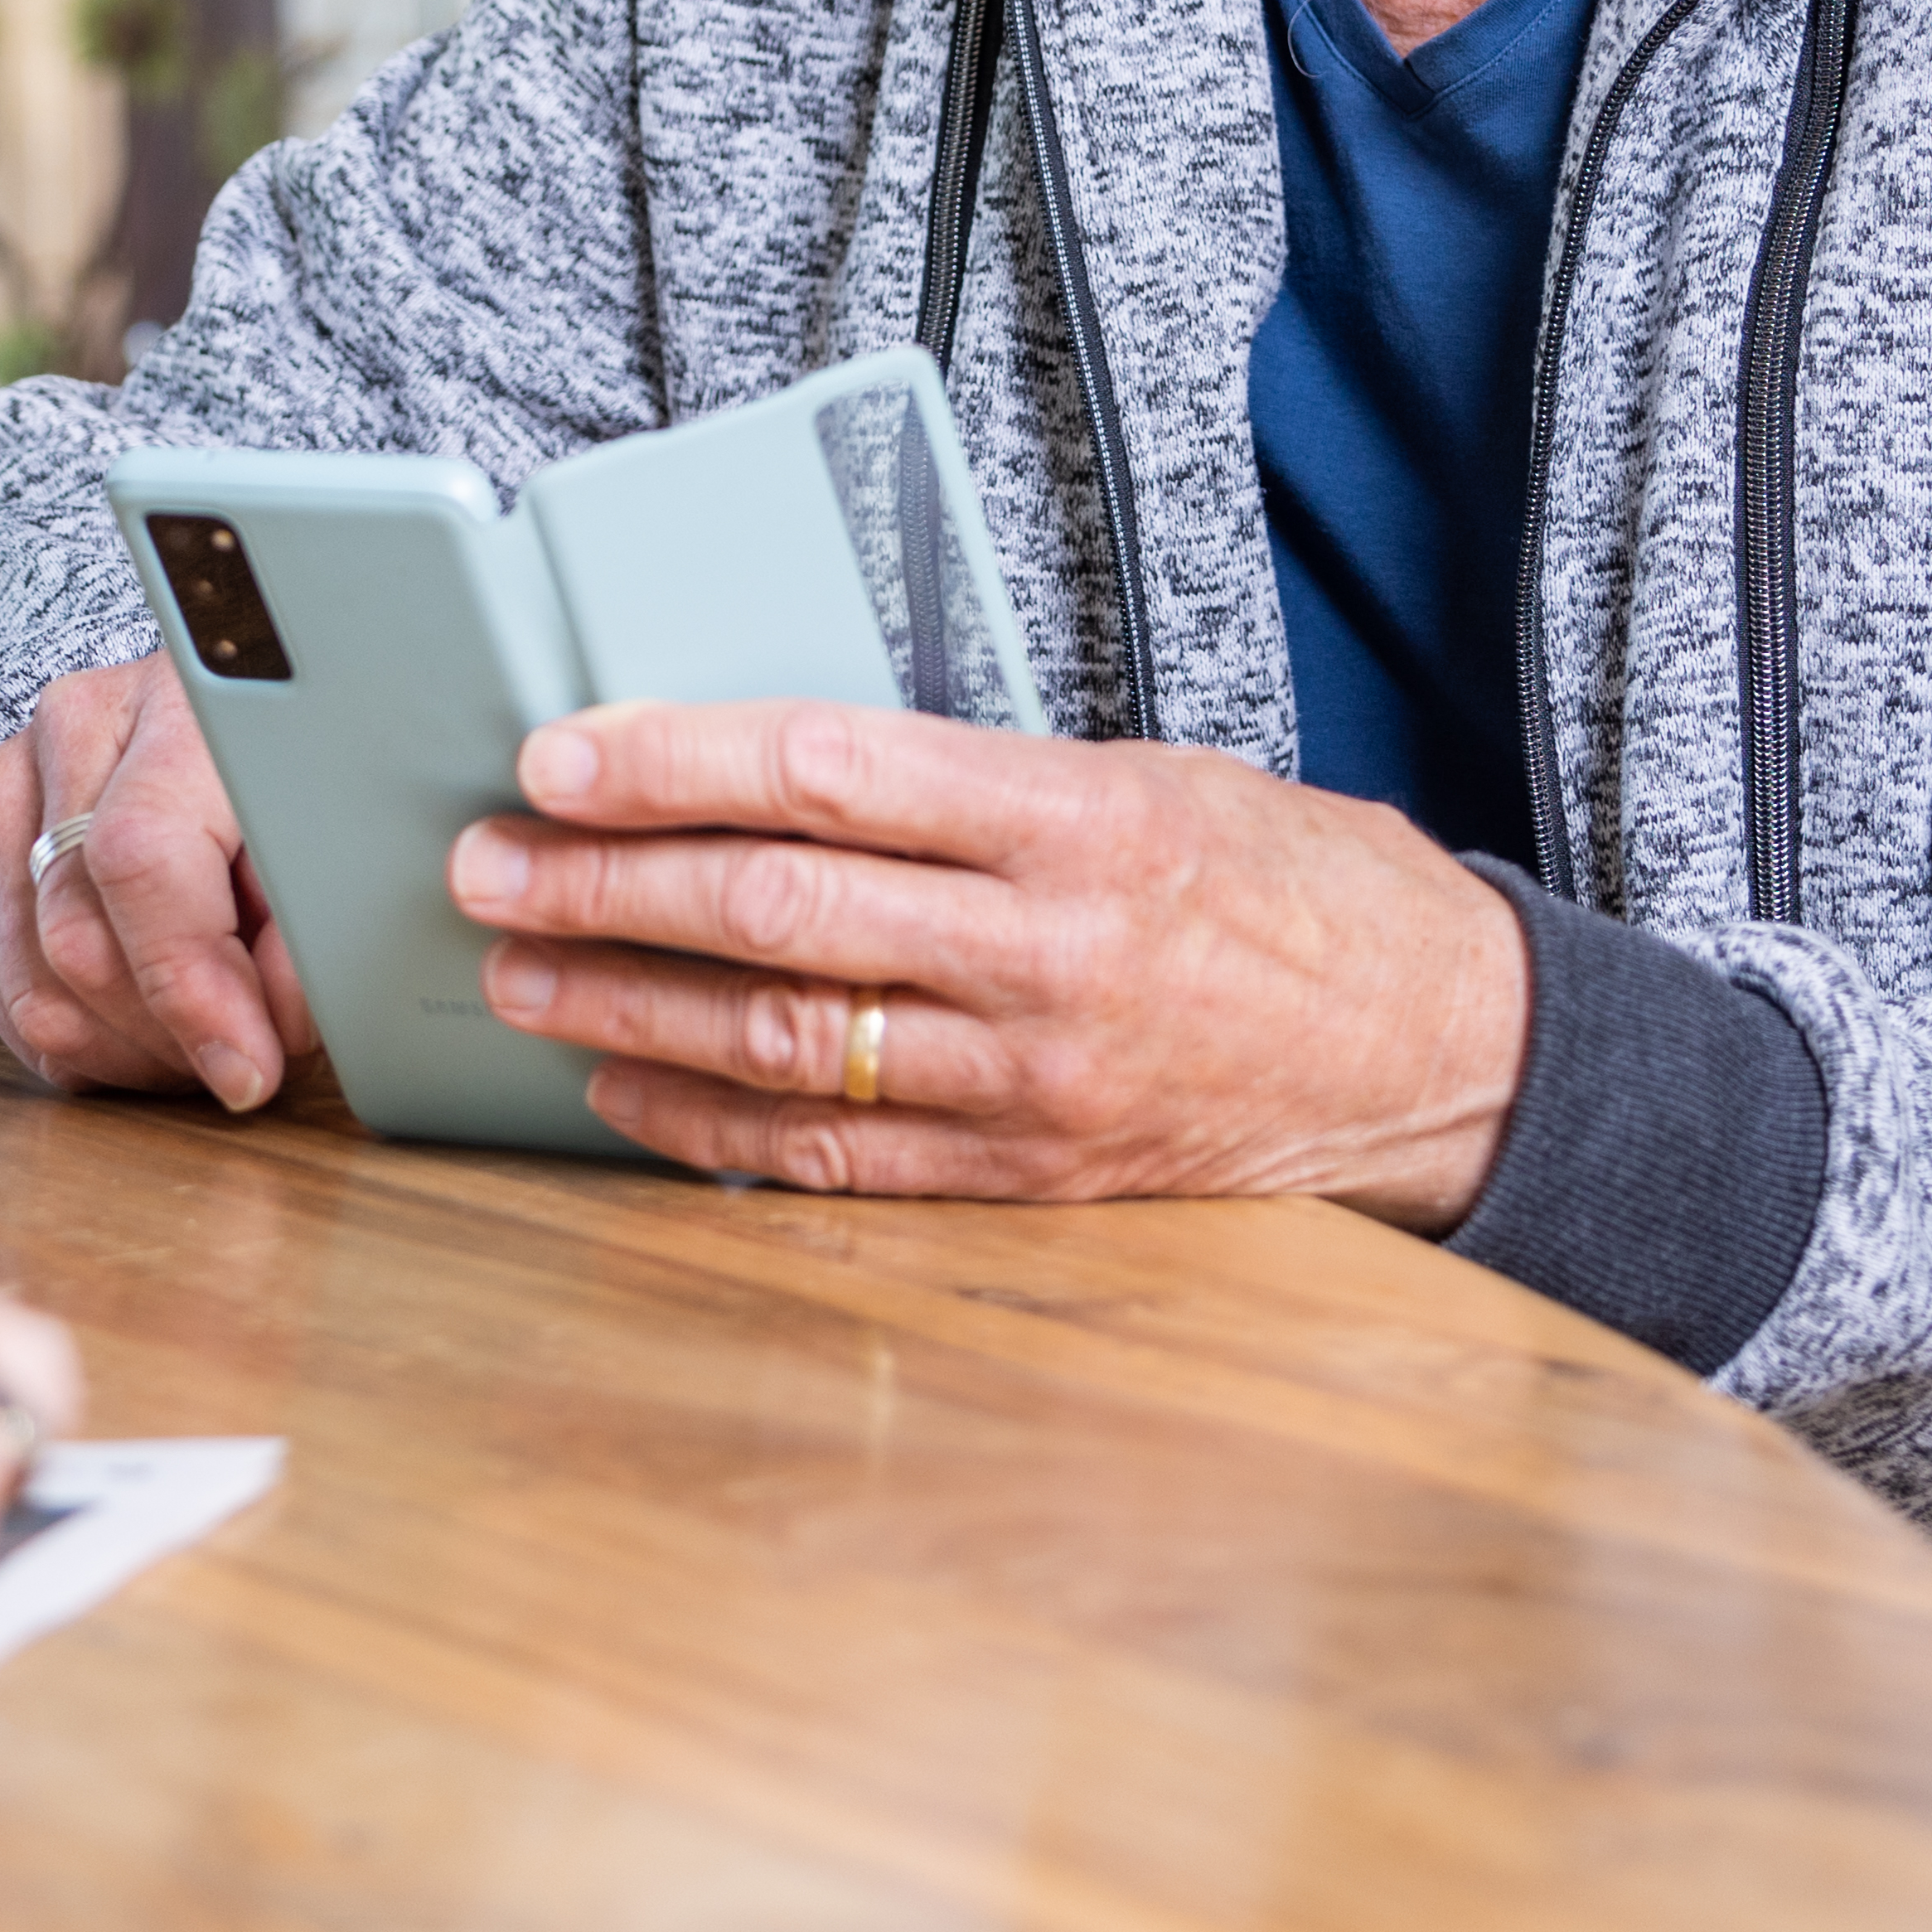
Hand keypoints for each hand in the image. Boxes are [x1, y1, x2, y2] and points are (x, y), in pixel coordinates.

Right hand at [0, 650, 314, 1111]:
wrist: (230, 722)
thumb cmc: (292, 778)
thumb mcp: (336, 837)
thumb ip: (309, 933)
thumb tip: (265, 1035)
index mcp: (175, 706)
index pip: (138, 858)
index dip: (189, 985)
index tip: (248, 1066)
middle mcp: (72, 730)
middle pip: (74, 934)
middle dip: (167, 1034)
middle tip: (241, 1056)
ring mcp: (7, 785)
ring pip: (29, 981)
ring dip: (122, 1050)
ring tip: (198, 1043)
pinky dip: (72, 1040)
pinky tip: (138, 1034)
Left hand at [442, 702, 1529, 1219]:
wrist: (1446, 1052)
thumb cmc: (1287, 886)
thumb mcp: (1146, 775)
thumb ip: (970, 776)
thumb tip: (766, 758)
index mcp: (1078, 819)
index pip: (828, 771)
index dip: (672, 763)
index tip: (557, 755)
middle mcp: (1048, 954)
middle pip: (775, 912)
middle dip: (605, 885)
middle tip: (485, 862)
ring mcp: (1033, 1081)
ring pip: (780, 1040)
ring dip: (623, 1003)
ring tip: (516, 967)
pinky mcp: (1028, 1176)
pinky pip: (832, 1154)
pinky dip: (704, 1117)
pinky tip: (619, 1080)